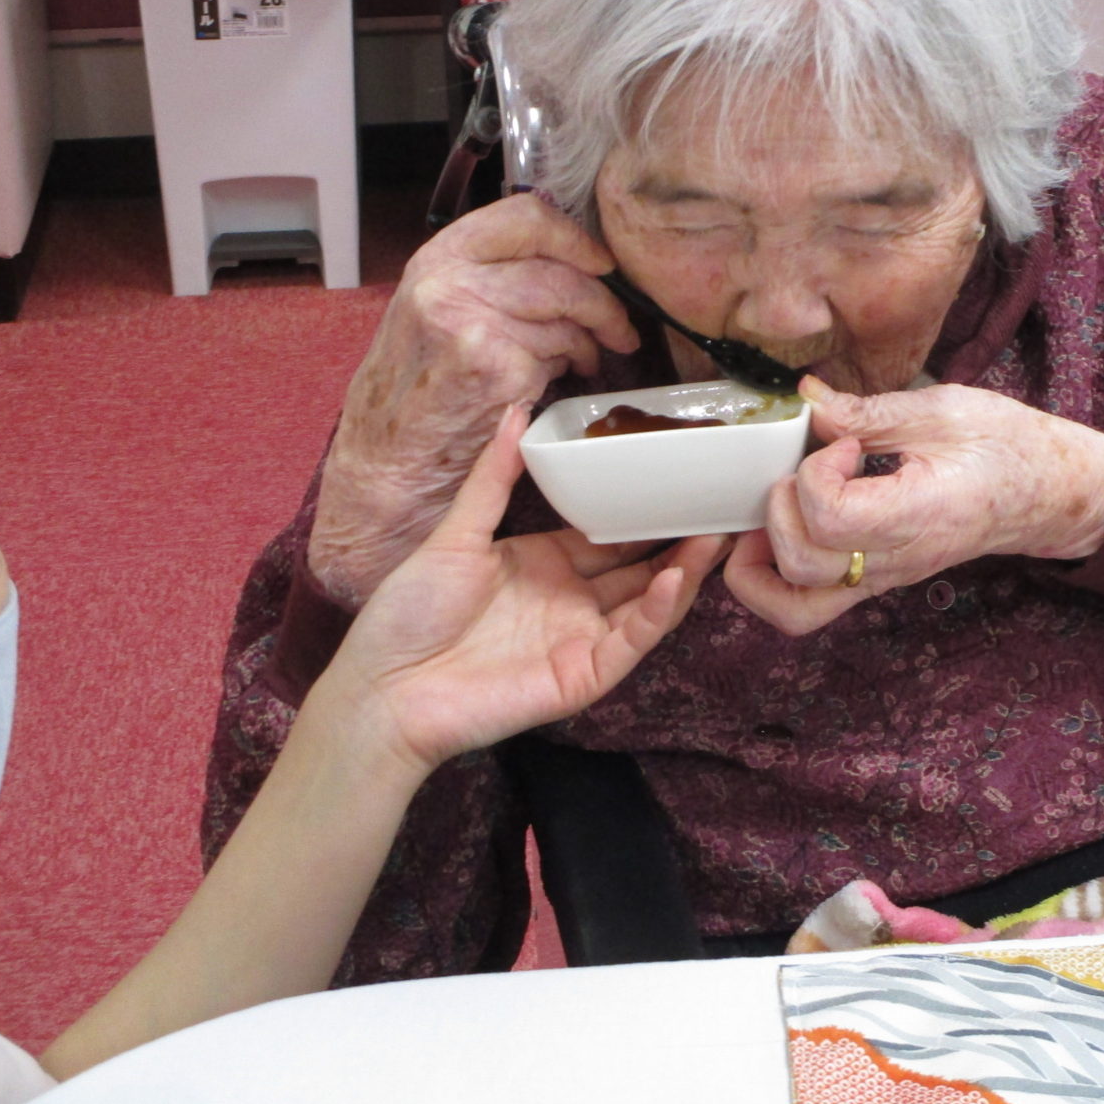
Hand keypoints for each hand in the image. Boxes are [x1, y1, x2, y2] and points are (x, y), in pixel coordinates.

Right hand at [309, 194, 638, 605]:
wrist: (389, 459)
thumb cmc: (416, 387)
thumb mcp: (434, 307)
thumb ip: (486, 275)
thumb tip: (567, 257)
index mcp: (437, 260)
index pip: (524, 215)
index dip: (574, 237)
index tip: (599, 261)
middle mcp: (452, 286)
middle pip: (560, 270)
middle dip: (602, 299)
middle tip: (618, 324)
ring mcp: (476, 327)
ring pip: (568, 313)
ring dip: (592, 336)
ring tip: (587, 356)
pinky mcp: (501, 371)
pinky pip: (562, 355)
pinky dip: (571, 366)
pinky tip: (559, 379)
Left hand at [314, 406, 727, 775]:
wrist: (382, 691)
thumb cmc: (407, 615)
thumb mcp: (456, 535)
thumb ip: (494, 478)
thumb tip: (517, 412)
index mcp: (543, 564)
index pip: (609, 534)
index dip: (645, 510)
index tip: (682, 477)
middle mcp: (570, 600)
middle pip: (639, 565)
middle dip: (679, 537)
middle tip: (721, 502)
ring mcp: (580, 639)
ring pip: (648, 602)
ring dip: (683, 571)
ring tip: (715, 535)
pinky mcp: (583, 675)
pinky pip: (630, 640)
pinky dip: (657, 612)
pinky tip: (673, 579)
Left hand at [721, 376, 1103, 636]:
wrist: (1048, 492)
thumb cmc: (1007, 446)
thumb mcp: (944, 409)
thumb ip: (869, 410)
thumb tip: (807, 400)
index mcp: (919, 516)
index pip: (831, 519)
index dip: (817, 473)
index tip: (843, 443)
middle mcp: (897, 561)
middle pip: (801, 566)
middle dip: (781, 508)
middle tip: (810, 467)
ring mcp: (884, 579)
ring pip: (793, 607)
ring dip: (760, 561)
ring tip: (777, 506)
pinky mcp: (875, 581)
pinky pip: (808, 606)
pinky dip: (774, 577)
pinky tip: (781, 526)